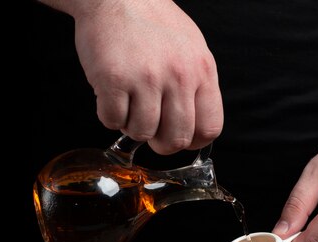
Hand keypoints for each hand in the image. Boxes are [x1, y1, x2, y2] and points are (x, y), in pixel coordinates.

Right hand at [71, 0, 222, 153]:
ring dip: (132, 125)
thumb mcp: (192, 49)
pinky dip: (108, 115)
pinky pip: (112, 120)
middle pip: (176, 139)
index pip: (209, 128)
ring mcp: (146, 78)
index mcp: (202, 70)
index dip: (193, 141)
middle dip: (161, 142)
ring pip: (142, 133)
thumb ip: (197, 86)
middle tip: (151, 128)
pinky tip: (111, 96)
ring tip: (129, 102)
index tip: (181, 138)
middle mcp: (178, 76)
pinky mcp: (113, 79)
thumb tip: (196, 126)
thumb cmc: (153, 23)